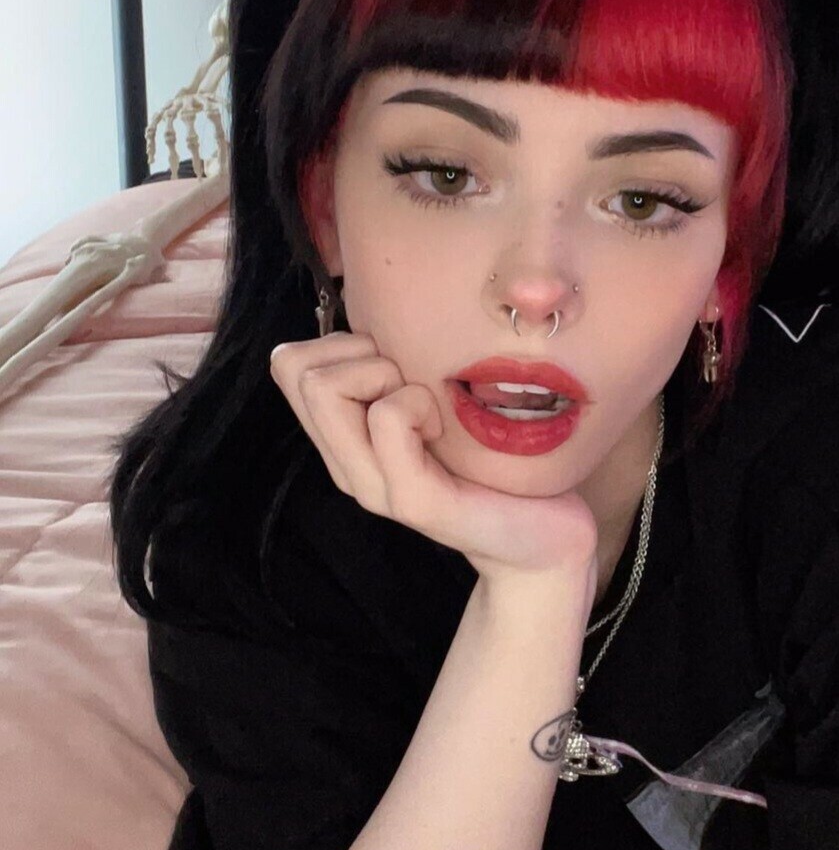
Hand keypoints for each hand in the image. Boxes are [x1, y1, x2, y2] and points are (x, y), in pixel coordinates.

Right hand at [269, 331, 598, 584]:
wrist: (540, 538)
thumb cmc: (494, 457)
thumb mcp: (436, 402)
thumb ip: (400, 372)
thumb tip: (383, 310)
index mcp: (345, 441)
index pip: (287, 362)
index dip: (337, 344)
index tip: (395, 367)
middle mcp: (345, 466)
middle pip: (295, 367)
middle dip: (358, 352)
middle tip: (412, 385)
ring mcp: (373, 487)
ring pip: (326, 387)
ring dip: (387, 374)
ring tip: (429, 406)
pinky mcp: (412, 500)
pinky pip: (388, 417)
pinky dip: (420, 403)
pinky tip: (447, 429)